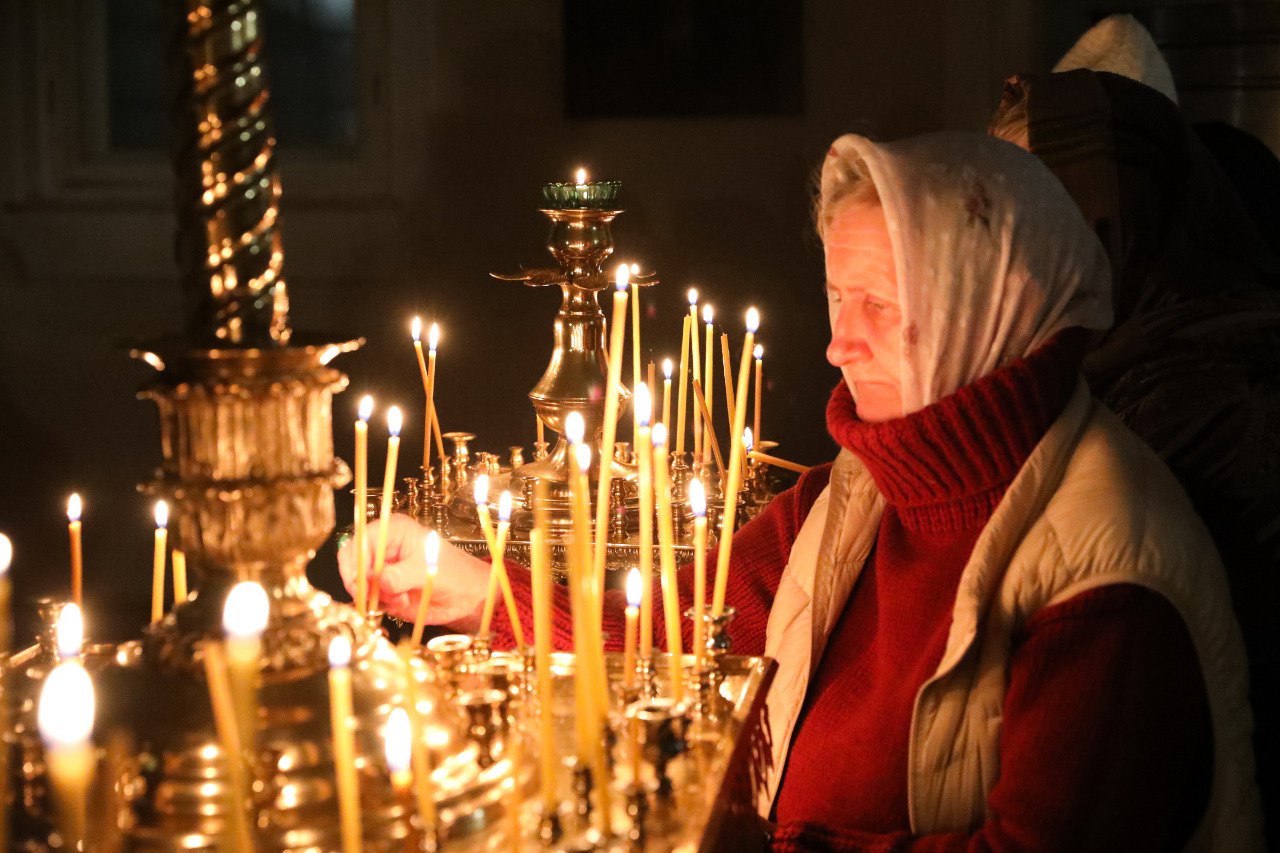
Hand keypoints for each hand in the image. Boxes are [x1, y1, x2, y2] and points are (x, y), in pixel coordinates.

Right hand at [338, 513, 488, 628]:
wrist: (467, 595)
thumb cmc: (454, 572)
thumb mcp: (427, 570)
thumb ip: (398, 575)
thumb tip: (373, 580)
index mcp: (392, 531)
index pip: (359, 542)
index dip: (354, 563)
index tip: (360, 584)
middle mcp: (383, 548)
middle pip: (352, 564)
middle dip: (362, 584)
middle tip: (377, 598)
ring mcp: (382, 570)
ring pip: (358, 585)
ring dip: (375, 597)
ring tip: (403, 599)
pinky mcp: (383, 590)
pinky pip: (368, 600)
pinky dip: (380, 606)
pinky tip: (403, 603)